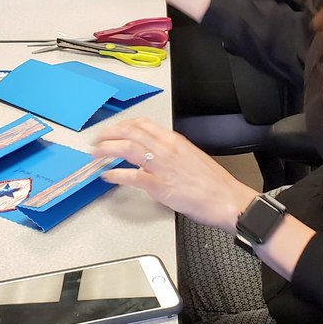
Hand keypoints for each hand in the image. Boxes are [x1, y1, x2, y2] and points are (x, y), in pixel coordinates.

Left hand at [92, 117, 255, 230]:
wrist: (227, 199)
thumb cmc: (213, 183)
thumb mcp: (191, 157)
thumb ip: (171, 153)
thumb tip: (154, 155)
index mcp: (174, 140)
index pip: (142, 124)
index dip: (122, 125)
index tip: (112, 129)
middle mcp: (166, 149)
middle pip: (130, 132)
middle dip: (109, 134)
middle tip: (96, 140)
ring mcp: (162, 167)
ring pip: (127, 148)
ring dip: (107, 149)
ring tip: (95, 154)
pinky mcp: (159, 186)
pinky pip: (132, 176)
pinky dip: (116, 174)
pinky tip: (107, 175)